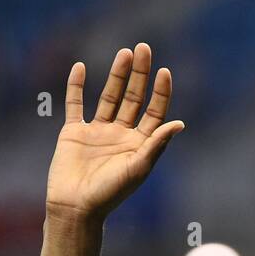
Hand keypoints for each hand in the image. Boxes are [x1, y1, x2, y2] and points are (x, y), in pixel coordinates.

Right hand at [45, 44, 183, 221]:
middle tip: (144, 48)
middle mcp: (121, 135)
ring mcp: (98, 132)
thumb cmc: (110, 193)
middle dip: (140, 74)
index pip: (154, 112)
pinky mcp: (74, 132)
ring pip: (109, 96)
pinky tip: (81, 67)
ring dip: (117, 75)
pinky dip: (77, 86)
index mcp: (140, 145)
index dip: (160, 92)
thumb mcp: (138, 168)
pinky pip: (76, 104)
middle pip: (134, 98)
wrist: (76, 207)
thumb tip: (180, 123)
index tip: (164, 71)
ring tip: (125, 52)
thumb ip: (157, 144)